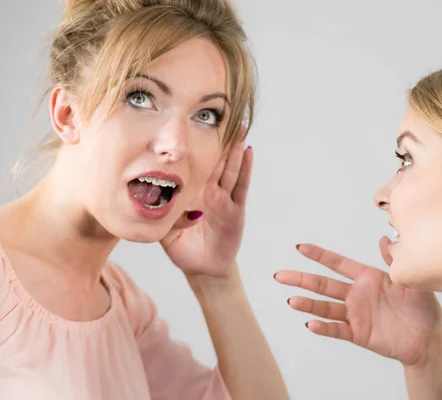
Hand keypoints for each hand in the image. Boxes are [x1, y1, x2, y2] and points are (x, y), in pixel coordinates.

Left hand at [160, 133, 251, 277]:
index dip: (196, 145)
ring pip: (230, 168)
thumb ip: (163, 218)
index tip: (195, 122)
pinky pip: (241, 187)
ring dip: (235, 148)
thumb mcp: (166, 233)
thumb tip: (163, 202)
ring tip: (240, 126)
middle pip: (215, 160)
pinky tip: (249, 152)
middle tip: (224, 114)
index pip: (193, 164)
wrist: (202, 268)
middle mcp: (208, 192)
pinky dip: (245, 169)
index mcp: (190, 193)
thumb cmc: (183, 249)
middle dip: (220, 139)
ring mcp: (224, 199)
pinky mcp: (236, 210)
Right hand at [275, 237, 441, 364]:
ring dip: (308, 304)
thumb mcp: (411, 281)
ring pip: (325, 307)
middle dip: (301, 279)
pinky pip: (337, 329)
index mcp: (368, 278)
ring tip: (291, 301)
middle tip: (280, 275)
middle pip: (323, 285)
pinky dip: (323, 327)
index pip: (338, 264)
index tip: (300, 247)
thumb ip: (394, 261)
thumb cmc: (423, 307)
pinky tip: (310, 323)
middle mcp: (356, 294)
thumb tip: (384, 238)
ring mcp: (355, 314)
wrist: (428, 340)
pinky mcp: (357, 333)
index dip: (319, 255)